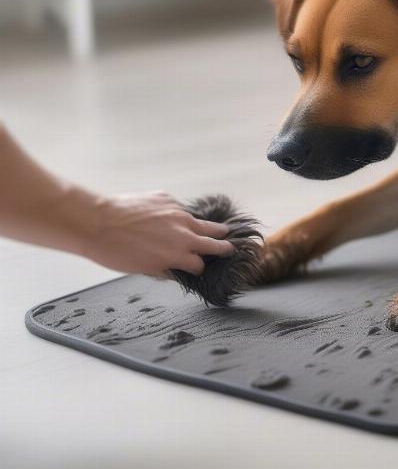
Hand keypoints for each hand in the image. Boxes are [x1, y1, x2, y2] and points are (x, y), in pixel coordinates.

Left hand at [83, 191, 232, 276]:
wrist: (96, 222)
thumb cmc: (114, 251)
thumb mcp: (143, 268)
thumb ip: (165, 267)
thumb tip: (175, 269)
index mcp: (179, 255)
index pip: (200, 265)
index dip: (201, 268)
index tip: (203, 267)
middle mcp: (184, 234)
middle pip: (213, 242)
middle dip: (223, 247)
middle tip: (231, 248)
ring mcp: (177, 214)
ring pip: (202, 222)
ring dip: (212, 228)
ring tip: (221, 230)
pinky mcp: (166, 199)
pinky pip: (178, 208)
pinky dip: (178, 214)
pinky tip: (169, 217)